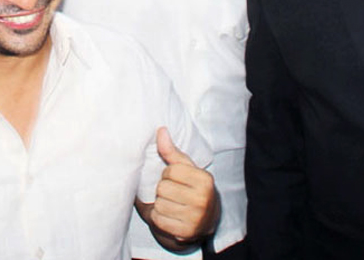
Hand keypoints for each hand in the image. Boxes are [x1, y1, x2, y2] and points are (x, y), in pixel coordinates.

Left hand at [149, 128, 218, 243]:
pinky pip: (158, 220)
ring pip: (159, 204)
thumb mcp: (186, 169)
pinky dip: (159, 218)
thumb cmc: (192, 189)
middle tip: (173, 194)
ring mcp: (196, 218)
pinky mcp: (185, 233)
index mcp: (205, 180)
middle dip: (163, 190)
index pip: (171, 170)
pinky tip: (169, 216)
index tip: (176, 180)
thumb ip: (171, 151)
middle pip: (163, 188)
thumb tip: (160, 130)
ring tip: (171, 205)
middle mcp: (203, 199)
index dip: (168, 174)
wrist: (203, 222)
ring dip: (160, 205)